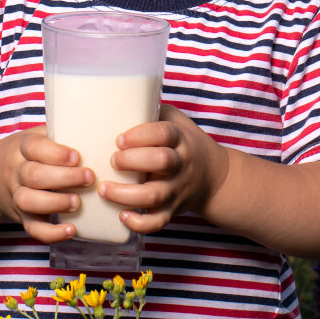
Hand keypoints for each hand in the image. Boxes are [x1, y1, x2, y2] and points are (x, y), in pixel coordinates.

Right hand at [0, 125, 93, 243]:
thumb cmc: (25, 154)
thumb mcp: (35, 136)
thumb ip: (59, 133)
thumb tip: (100, 129)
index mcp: (22, 148)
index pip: (34, 147)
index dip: (56, 153)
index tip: (77, 156)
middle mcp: (16, 172)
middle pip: (34, 176)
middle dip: (64, 178)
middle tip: (89, 177)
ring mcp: (16, 196)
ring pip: (29, 202)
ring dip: (56, 203)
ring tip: (77, 202)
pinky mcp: (21, 217)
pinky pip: (33, 228)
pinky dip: (51, 233)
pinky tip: (71, 230)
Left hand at [100, 105, 228, 234]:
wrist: (215, 177)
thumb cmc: (184, 144)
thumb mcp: (176, 121)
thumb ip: (152, 110)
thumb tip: (114, 94)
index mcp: (180, 139)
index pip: (164, 133)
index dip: (141, 135)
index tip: (119, 139)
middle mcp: (181, 164)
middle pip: (161, 162)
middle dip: (133, 160)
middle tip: (113, 160)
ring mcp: (177, 189)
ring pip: (154, 195)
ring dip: (126, 194)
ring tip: (104, 189)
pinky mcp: (173, 210)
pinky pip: (158, 222)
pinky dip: (140, 223)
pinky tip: (122, 216)